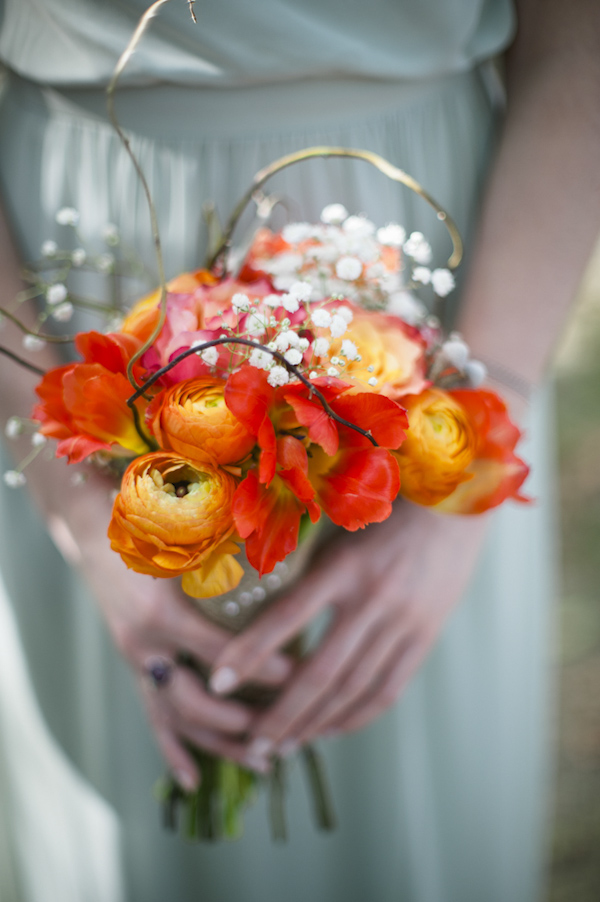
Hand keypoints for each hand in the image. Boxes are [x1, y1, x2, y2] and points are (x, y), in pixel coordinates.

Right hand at [48, 472, 291, 787]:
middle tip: (282, 728)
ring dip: (218, 745)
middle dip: (239, 720)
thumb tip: (286, 562)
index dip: (261, 667)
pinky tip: (192, 780)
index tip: (303, 673)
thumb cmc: (147, 521)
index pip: (219, 651)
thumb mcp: (185, 536)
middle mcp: (144, 644)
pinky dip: (172, 751)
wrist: (94, 529)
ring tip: (262, 763)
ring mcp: (137, 660)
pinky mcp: (137, 666)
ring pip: (176, 719)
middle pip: (192, 701)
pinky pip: (153, 717)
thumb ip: (227, 553)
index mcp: (160, 611)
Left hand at [209, 502, 487, 755]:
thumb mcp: (337, 534)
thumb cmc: (380, 513)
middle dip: (281, 714)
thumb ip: (303, 572)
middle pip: (320, 672)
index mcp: (342, 566)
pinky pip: (387, 689)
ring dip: (315, 724)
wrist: (452, 506)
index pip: (286, 616)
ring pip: (352, 689)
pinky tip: (329, 730)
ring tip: (282, 747)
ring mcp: (402, 622)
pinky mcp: (425, 637)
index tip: (216, 681)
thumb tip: (252, 611)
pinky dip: (355, 716)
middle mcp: (372, 598)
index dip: (249, 652)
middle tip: (250, 745)